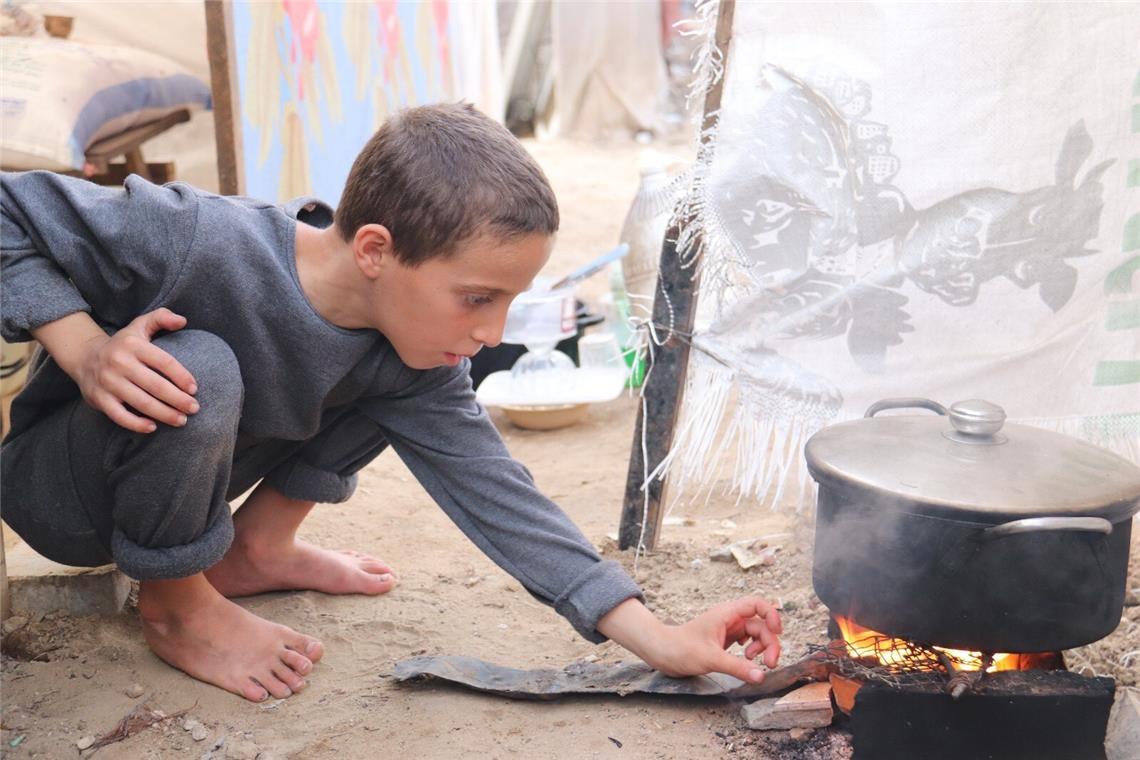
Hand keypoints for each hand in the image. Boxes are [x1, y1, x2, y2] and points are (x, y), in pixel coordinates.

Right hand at [73, 308, 198, 432]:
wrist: (84, 357)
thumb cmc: (122, 344)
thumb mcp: (139, 325)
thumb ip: (161, 318)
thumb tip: (183, 320)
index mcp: (133, 345)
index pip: (164, 362)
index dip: (182, 377)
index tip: (194, 389)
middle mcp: (119, 363)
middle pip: (156, 385)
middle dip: (178, 399)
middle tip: (194, 408)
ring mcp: (108, 382)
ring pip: (141, 402)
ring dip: (164, 414)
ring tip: (182, 420)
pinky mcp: (99, 399)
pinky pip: (120, 416)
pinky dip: (137, 424)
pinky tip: (153, 427)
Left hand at [651, 596, 782, 683]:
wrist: (662, 653)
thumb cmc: (681, 649)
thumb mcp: (711, 659)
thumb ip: (737, 668)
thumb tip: (761, 676)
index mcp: (727, 613)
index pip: (757, 603)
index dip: (772, 614)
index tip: (778, 632)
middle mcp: (730, 619)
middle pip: (761, 624)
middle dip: (769, 643)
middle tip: (769, 664)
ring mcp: (728, 629)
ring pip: (756, 635)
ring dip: (762, 648)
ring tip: (753, 663)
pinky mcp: (725, 641)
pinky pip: (747, 643)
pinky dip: (752, 652)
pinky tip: (746, 661)